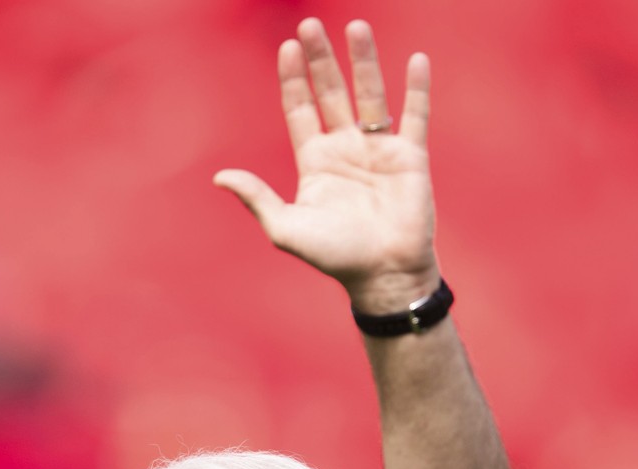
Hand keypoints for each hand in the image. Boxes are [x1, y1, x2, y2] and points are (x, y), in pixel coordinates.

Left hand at [214, 19, 439, 314]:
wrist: (382, 274)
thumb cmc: (334, 256)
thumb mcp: (285, 228)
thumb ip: (256, 199)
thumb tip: (219, 177)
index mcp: (314, 162)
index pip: (300, 110)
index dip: (293, 80)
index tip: (287, 48)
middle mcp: (345, 148)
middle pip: (331, 92)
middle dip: (321, 59)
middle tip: (311, 24)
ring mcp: (379, 149)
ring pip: (371, 94)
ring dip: (363, 60)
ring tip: (355, 26)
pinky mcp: (411, 156)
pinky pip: (415, 115)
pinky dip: (417, 88)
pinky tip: (416, 59)